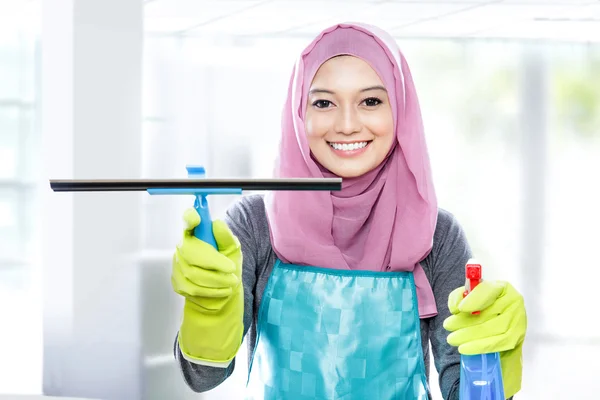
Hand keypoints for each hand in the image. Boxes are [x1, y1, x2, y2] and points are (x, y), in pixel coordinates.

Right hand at [172, 208, 241, 311]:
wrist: (225, 289)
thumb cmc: (227, 264)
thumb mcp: (232, 249)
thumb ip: (226, 237)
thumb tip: (217, 224)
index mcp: (196, 232)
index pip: (188, 220)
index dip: (190, 218)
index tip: (196, 219)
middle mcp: (183, 246)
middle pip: (190, 250)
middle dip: (213, 261)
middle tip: (231, 269)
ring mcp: (178, 265)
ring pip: (192, 273)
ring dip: (216, 279)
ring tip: (232, 281)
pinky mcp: (178, 282)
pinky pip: (192, 288)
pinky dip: (211, 290)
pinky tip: (223, 290)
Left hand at [443, 280, 526, 397]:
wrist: (497, 326)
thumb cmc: (481, 307)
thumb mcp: (469, 296)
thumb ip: (459, 296)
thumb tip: (456, 308)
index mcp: (502, 287)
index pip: (489, 290)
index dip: (474, 299)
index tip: (459, 309)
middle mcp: (513, 302)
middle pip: (489, 313)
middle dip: (465, 321)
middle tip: (447, 326)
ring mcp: (518, 320)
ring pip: (494, 329)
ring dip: (470, 335)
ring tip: (452, 339)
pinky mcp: (517, 337)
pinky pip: (499, 343)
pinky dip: (480, 346)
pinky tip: (465, 348)